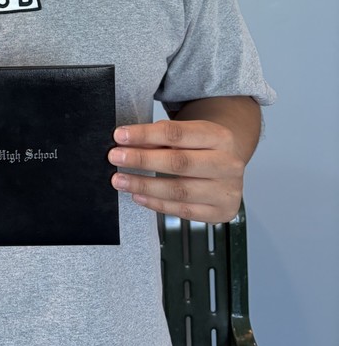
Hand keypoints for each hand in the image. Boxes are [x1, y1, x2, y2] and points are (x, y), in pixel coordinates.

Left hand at [108, 118, 246, 222]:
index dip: (145, 134)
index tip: (120, 135)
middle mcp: (228, 164)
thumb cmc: (203, 146)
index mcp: (220, 137)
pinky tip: (139, 195)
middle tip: (115, 157)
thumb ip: (160, 137)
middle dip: (142, 160)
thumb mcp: (187, 132)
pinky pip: (183, 211)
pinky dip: (157, 204)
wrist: (230, 162)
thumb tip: (128, 144)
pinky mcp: (221, 212)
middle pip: (178, 163)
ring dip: (144, 185)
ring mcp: (226, 191)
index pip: (176, 134)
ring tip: (120, 180)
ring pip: (179, 191)